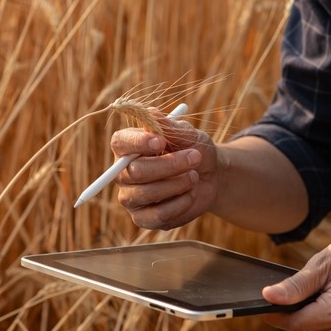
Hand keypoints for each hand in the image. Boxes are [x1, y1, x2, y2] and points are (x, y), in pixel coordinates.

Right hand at [110, 115, 218, 229]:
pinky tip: (190, 195)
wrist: (211, 177)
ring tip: (194, 176)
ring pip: (146, 193)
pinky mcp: (143, 218)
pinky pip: (157, 215)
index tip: (161, 141)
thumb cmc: (194, 150)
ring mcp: (132, 197)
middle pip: (135, 171)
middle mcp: (124, 173)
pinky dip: (179, 204)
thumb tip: (150, 113)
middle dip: (169, 165)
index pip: (120, 143)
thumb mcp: (188, 134)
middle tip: (195, 157)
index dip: (137, 143)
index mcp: (129, 147)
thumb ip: (169, 126)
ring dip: (177, 184)